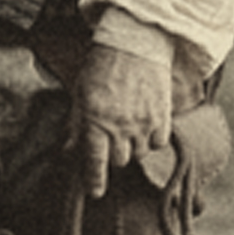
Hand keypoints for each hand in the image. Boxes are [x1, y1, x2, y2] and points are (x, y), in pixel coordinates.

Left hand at [76, 28, 175, 198]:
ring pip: (139, 154)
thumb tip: (70, 150)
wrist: (136, 42)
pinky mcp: (163, 117)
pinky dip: (151, 139)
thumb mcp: (81, 94)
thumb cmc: (103, 66)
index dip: (94, 181)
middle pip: (119, 161)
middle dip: (112, 156)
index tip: (95, 192)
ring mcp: (144, 123)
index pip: (95, 162)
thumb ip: (77, 124)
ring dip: (132, 147)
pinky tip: (145, 125)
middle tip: (110, 141)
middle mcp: (121, 126)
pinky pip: (158, 143)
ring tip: (127, 129)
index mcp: (96, 121)